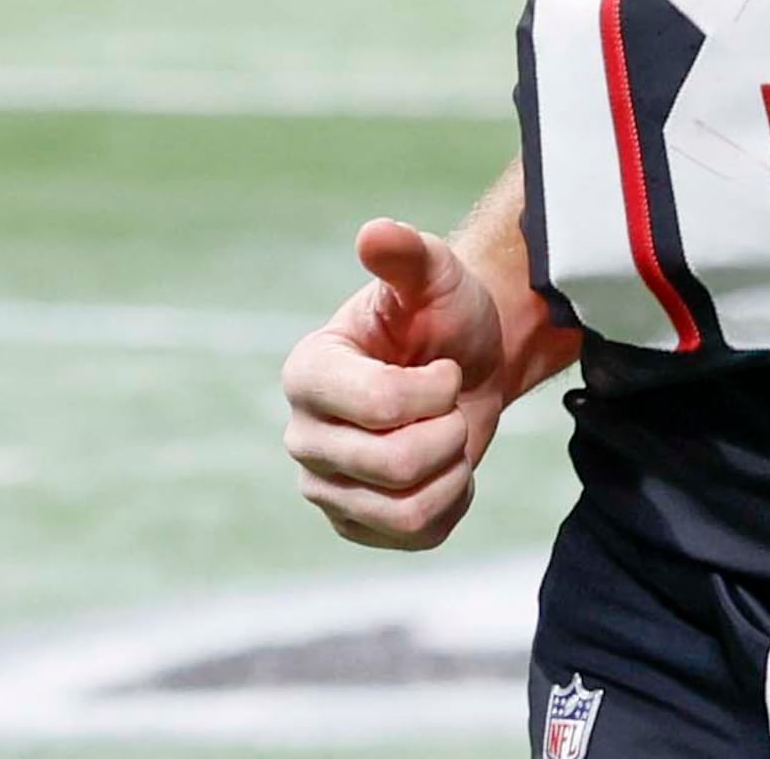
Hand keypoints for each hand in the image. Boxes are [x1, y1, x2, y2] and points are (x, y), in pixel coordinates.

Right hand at [280, 218, 515, 549]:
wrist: (467, 363)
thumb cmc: (443, 316)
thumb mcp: (435, 276)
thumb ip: (407, 255)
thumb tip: (374, 233)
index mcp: (308, 372)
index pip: (380, 406)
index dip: (435, 389)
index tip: (443, 365)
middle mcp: (303, 435)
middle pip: (394, 464)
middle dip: (448, 430)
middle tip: (452, 403)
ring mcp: (324, 487)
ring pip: (406, 510)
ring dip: (452, 469)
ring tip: (450, 435)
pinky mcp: (355, 525)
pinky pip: (416, 535)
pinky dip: (451, 502)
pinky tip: (446, 467)